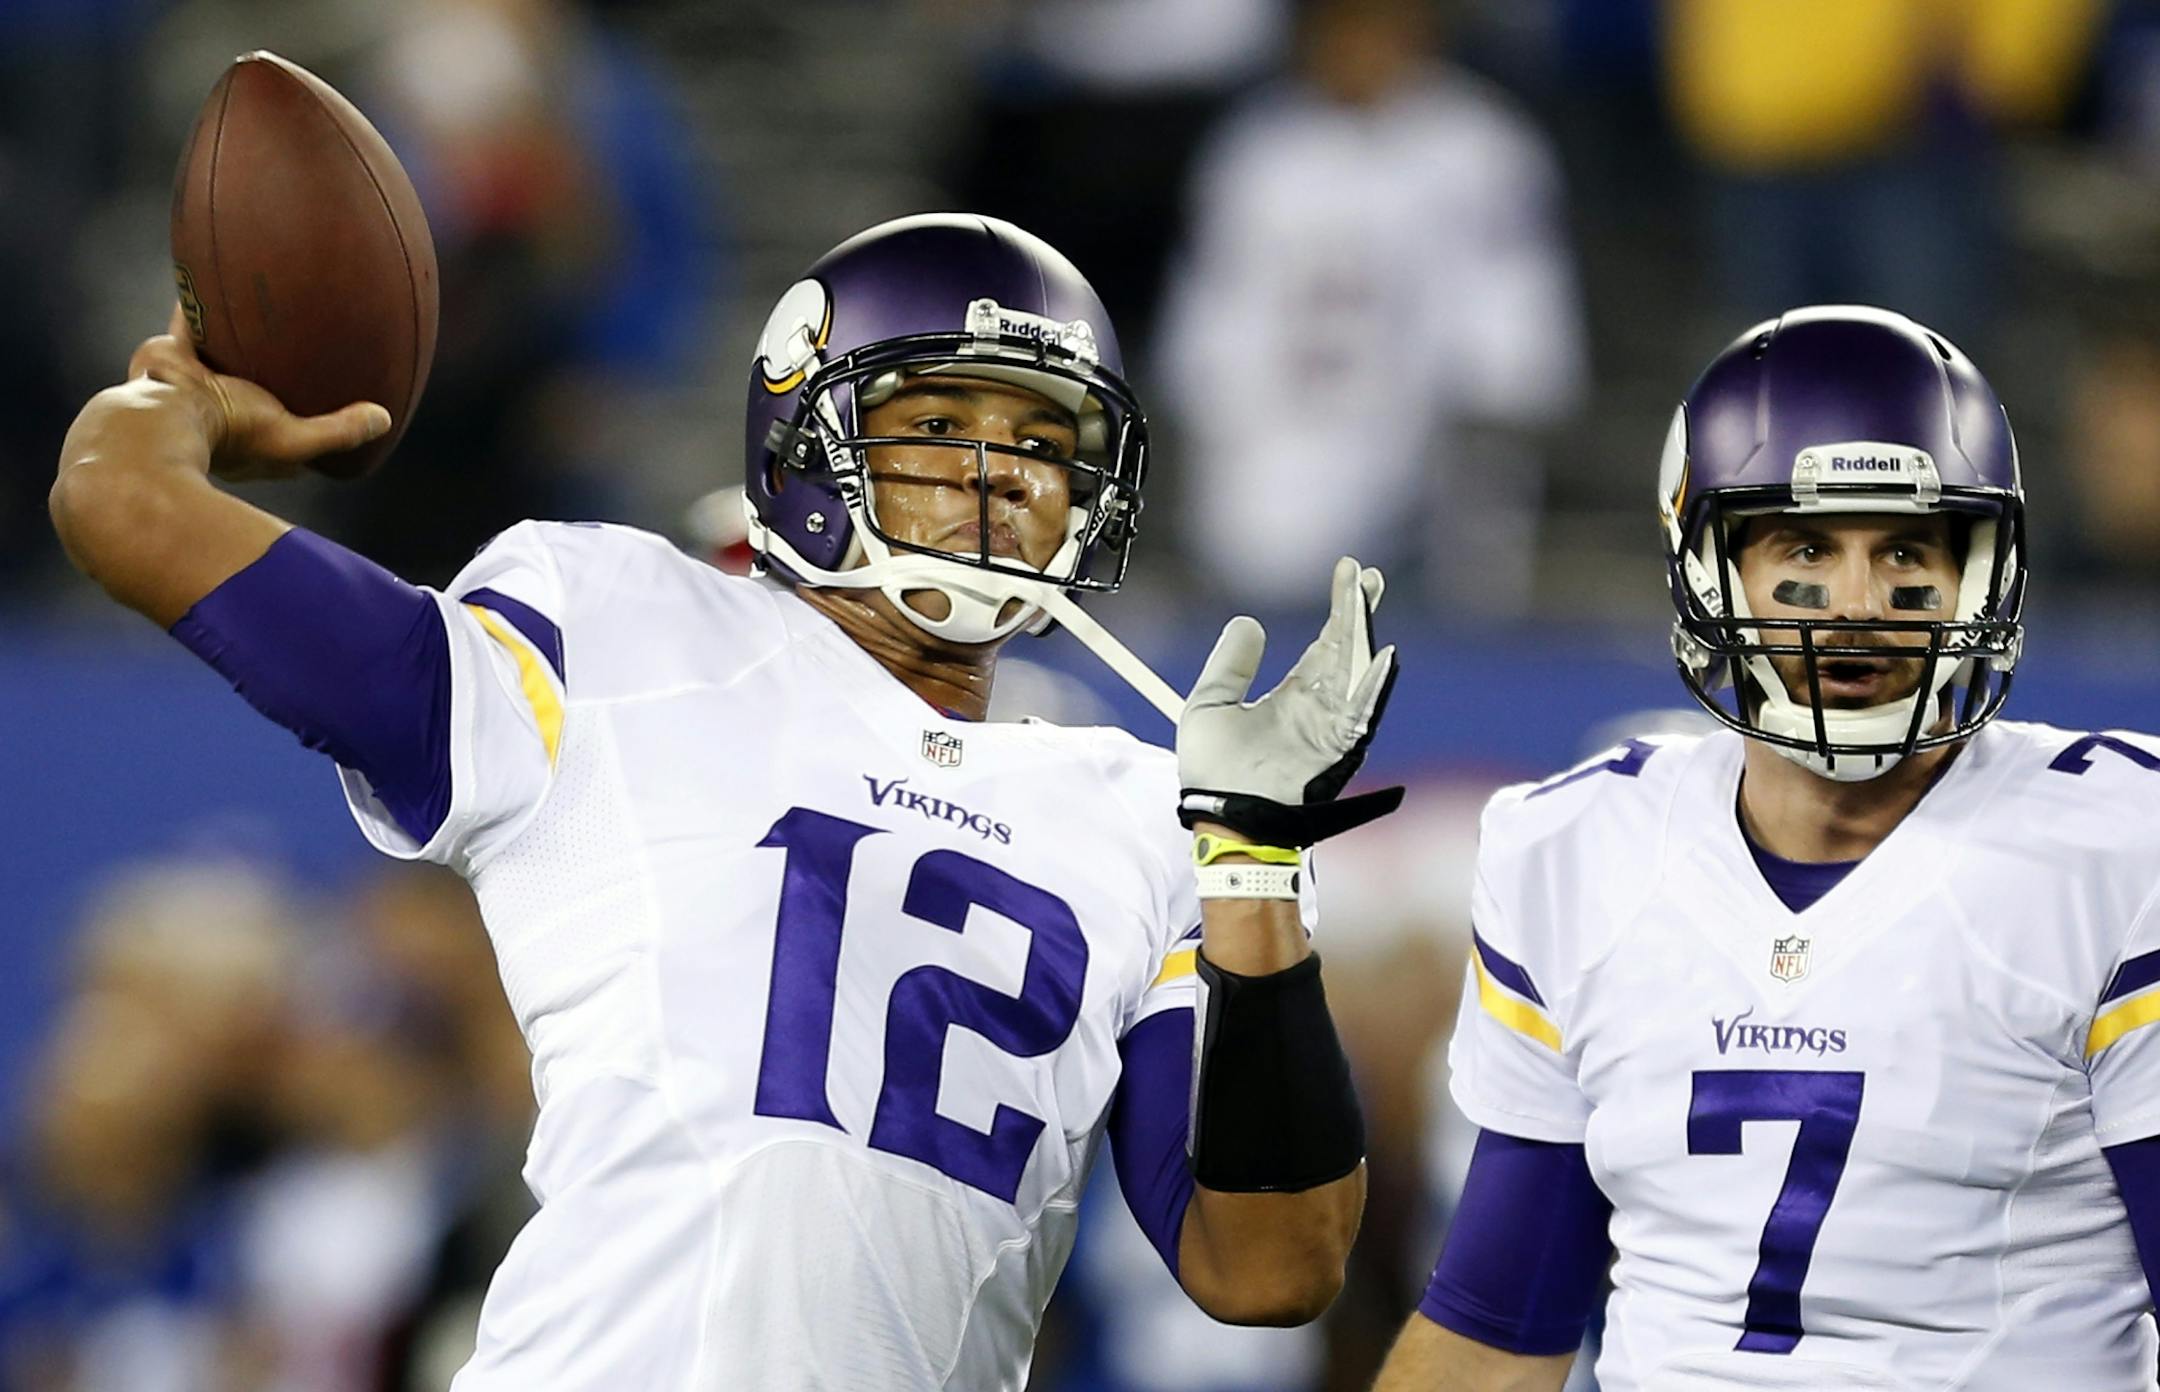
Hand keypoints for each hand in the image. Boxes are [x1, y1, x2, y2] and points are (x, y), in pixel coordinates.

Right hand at [125, 304, 390, 481]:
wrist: (156, 420)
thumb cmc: (226, 436)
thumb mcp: (291, 440)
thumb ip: (338, 431)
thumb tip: (385, 418)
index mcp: (252, 438)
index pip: (292, 427)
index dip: (314, 416)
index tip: (342, 398)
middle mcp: (223, 408)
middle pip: (258, 380)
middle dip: (278, 365)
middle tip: (309, 342)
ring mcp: (195, 382)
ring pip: (223, 347)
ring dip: (240, 330)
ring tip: (266, 300)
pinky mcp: (170, 356)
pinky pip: (189, 319)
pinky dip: (201, 299)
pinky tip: (216, 268)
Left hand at [1177, 556, 1402, 846]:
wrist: (1220, 815)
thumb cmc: (1214, 771)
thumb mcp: (1210, 704)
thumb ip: (1229, 665)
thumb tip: (1248, 623)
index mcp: (1293, 699)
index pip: (1325, 646)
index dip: (1337, 611)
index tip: (1347, 573)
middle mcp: (1318, 710)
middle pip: (1348, 652)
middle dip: (1358, 613)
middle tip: (1368, 574)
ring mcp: (1330, 728)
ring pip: (1357, 674)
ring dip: (1364, 636)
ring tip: (1366, 596)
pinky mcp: (1335, 749)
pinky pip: (1360, 714)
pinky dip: (1373, 686)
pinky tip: (1382, 655)